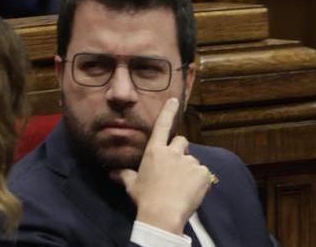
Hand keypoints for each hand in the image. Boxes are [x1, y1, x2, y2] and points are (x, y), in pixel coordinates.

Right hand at [112, 98, 211, 235]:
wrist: (163, 215)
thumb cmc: (145, 199)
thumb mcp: (132, 186)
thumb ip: (124, 175)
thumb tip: (111, 172)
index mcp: (154, 151)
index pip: (162, 126)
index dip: (168, 111)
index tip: (175, 100)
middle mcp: (172, 152)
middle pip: (181, 141)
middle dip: (180, 150)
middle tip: (176, 167)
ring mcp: (189, 162)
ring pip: (192, 160)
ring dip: (189, 169)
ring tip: (182, 186)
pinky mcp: (202, 173)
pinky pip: (203, 174)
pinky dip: (200, 181)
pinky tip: (192, 192)